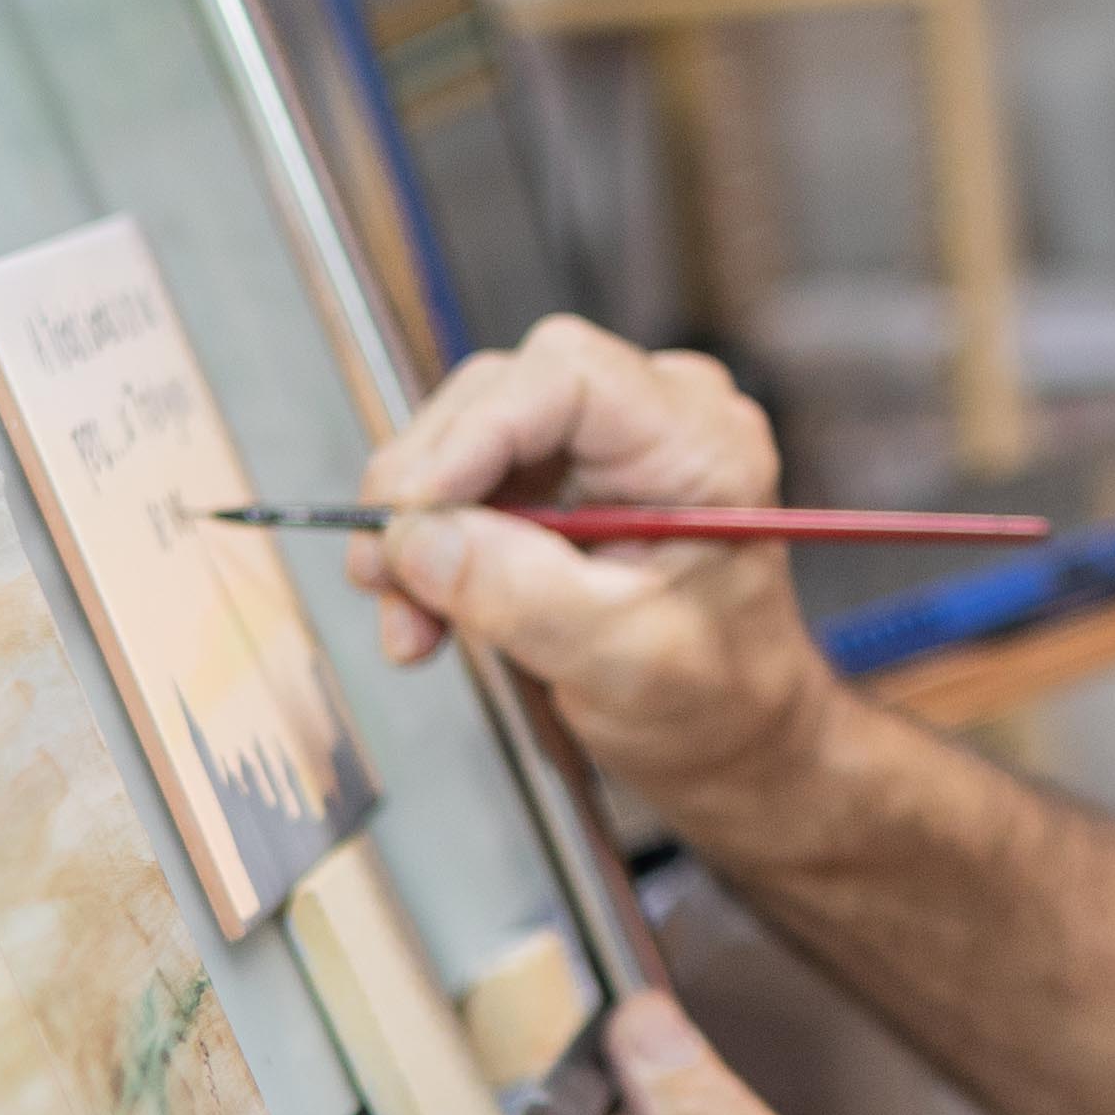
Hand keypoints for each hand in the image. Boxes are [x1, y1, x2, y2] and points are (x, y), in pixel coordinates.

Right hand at [349, 318, 846, 824]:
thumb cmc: (714, 700)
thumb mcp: (623, 660)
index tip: (412, 511)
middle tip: (382, 574)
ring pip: (468, 439)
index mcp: (701, 444)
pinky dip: (432, 546)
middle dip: (427, 487)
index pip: (568, 378)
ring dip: (418, 526)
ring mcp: (603, 443)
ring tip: (404, 618)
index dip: (474, 431)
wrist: (732, 737)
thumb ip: (522, 595)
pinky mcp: (561, 477)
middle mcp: (653, 418)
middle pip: (501, 397)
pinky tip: (420, 611)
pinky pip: (468, 482)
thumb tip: (415, 538)